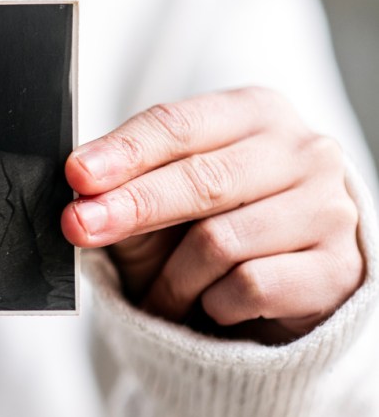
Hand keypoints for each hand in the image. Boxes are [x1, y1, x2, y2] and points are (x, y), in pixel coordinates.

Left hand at [62, 87, 363, 343]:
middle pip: (202, 179)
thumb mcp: (160, 198)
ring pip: (221, 242)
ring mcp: (329, 208)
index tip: (77, 175)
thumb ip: (123, 185)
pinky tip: (214, 303)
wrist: (278, 291)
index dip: (123, 153)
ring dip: (172, 278)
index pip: (178, 125)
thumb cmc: (208, 227)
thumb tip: (78, 187)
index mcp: (253, 113)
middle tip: (79, 227)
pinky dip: (214, 303)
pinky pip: (251, 287)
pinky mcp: (339, 268)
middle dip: (133, 207)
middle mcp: (302, 151)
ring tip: (163, 293)